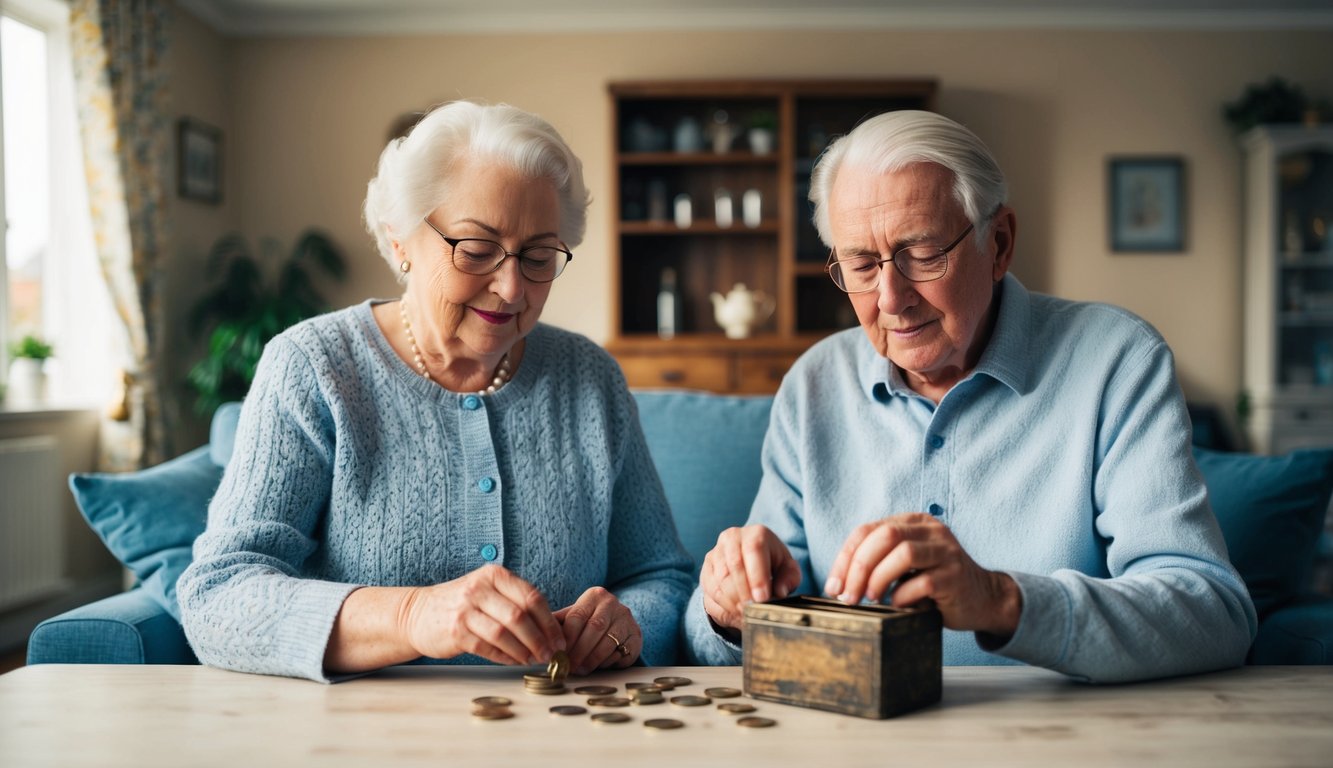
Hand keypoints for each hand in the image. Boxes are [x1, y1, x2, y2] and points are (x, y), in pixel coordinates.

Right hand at [398, 564, 565, 665]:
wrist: (419, 613)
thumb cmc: (464, 604)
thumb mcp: (489, 591)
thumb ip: (516, 602)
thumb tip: (552, 629)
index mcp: (494, 575)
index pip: (531, 597)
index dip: (550, 622)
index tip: (560, 639)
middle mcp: (479, 588)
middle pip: (520, 616)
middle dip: (540, 639)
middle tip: (551, 654)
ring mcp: (465, 609)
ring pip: (504, 633)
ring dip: (524, 650)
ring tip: (534, 660)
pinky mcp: (454, 631)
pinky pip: (487, 648)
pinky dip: (505, 657)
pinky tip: (514, 661)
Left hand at [553, 587, 640, 675]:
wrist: (620, 623)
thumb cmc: (591, 621)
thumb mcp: (575, 616)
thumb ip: (558, 623)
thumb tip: (536, 636)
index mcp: (595, 595)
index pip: (577, 615)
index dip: (567, 637)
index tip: (557, 653)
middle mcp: (613, 604)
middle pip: (594, 628)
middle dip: (579, 650)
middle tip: (568, 666)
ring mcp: (627, 619)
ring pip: (608, 641)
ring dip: (592, 659)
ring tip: (580, 670)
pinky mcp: (636, 636)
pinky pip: (621, 652)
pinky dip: (607, 662)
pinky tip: (597, 666)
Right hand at [699, 525, 801, 631]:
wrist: (753, 563)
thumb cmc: (774, 567)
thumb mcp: (788, 571)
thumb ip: (788, 579)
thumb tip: (780, 591)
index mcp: (756, 534)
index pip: (754, 549)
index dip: (757, 576)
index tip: (762, 598)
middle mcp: (732, 538)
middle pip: (734, 565)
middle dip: (744, 593)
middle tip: (753, 612)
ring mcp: (716, 552)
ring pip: (719, 579)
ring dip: (732, 601)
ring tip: (746, 615)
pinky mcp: (706, 568)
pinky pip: (710, 589)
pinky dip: (722, 604)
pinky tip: (734, 612)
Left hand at [823, 512, 1020, 635]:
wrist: (982, 598)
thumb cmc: (934, 583)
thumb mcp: (904, 565)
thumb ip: (877, 561)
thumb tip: (837, 584)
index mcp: (912, 522)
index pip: (867, 530)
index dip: (845, 558)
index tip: (833, 586)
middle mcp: (931, 530)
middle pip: (884, 536)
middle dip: (858, 567)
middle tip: (848, 596)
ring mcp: (947, 551)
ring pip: (904, 553)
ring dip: (879, 578)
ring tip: (871, 598)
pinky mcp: (956, 576)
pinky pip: (923, 583)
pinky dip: (903, 596)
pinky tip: (898, 605)